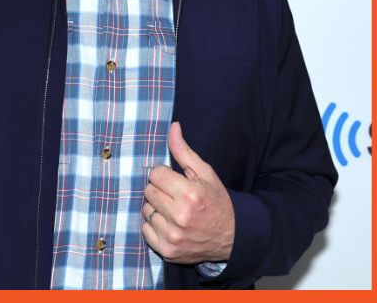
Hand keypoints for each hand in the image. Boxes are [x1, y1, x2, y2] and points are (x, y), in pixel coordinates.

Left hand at [141, 121, 234, 263]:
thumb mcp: (205, 173)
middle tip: (175, 195)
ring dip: (157, 208)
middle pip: (148, 192)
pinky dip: (155, 225)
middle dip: (160, 190)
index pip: (156, 174)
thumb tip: (173, 127)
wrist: (231, 236)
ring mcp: (172, 236)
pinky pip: (146, 230)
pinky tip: (170, 224)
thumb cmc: (216, 201)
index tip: (174, 180)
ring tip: (173, 210)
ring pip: (146, 210)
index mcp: (190, 194)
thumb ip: (184, 151)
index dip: (165, 175)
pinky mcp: (167, 250)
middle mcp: (180, 217)